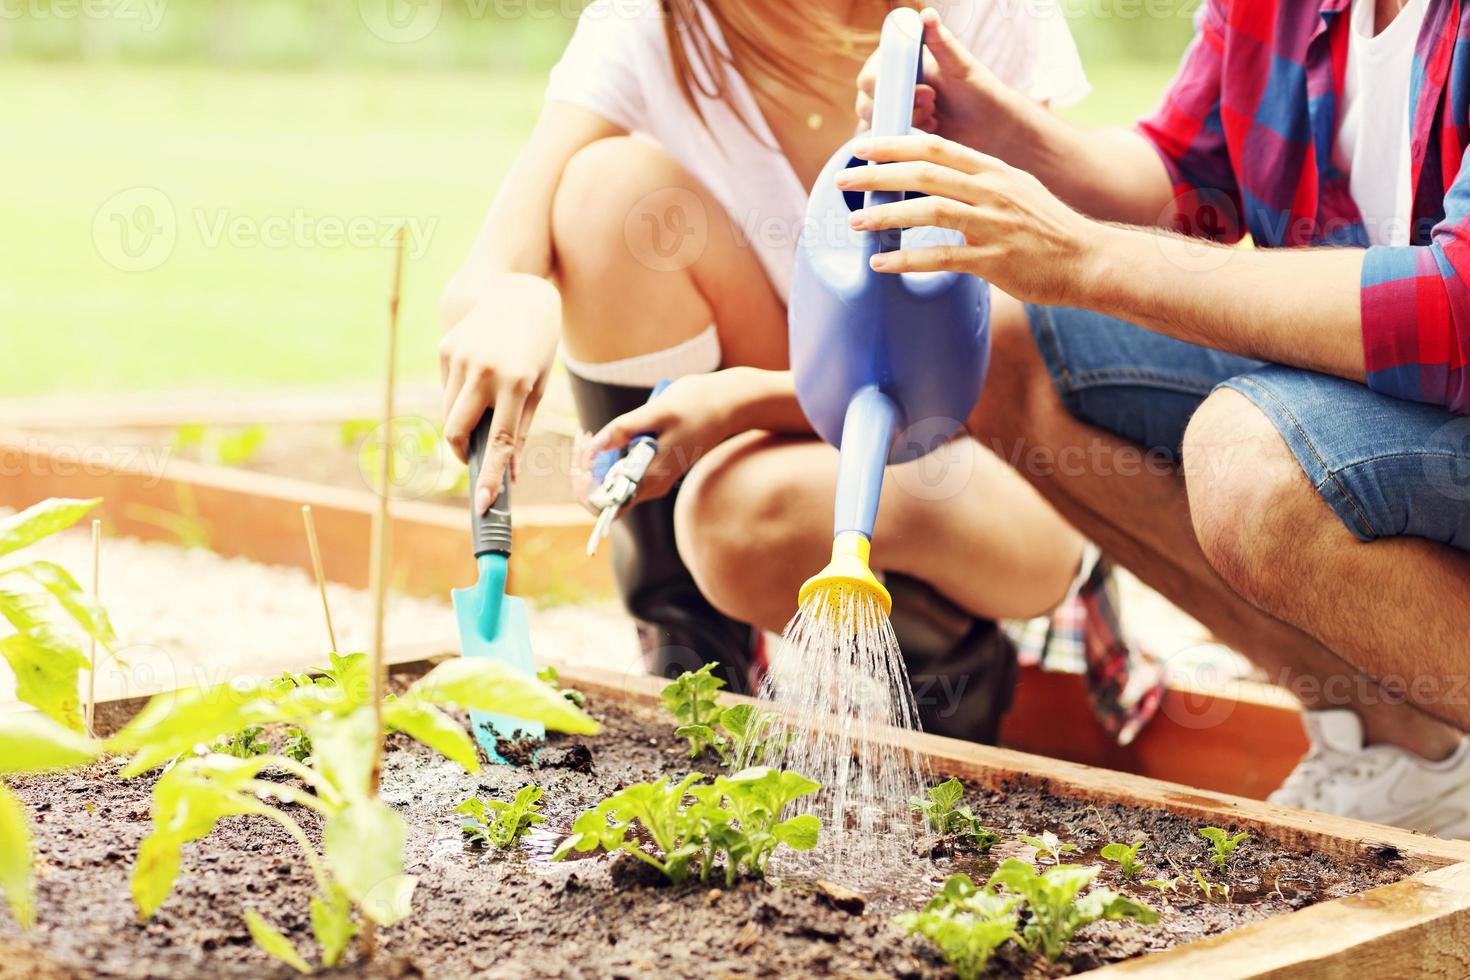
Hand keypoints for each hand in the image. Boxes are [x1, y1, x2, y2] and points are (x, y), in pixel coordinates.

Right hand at [438, 273, 560, 513]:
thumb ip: (521, 431)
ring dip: (463, 422)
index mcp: (516, 383)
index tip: (482, 504)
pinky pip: (446, 389)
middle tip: (474, 460)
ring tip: (485, 404)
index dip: (491, 476)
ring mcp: (460, 358)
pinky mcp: (445, 349)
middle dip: (462, 454)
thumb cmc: (537, 348)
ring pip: (449, 413)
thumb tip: (510, 475)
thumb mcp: (539, 387)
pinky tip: (478, 374)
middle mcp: (484, 371)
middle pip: (456, 431)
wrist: (519, 294)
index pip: (500, 441)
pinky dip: (459, 395)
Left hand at [584, 369, 758, 505]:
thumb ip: (624, 429)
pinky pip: (621, 469)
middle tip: (585, 438)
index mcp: (651, 479)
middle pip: (604, 494)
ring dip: (594, 462)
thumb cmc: (697, 405)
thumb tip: (592, 449)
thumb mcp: (658, 411)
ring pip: (611, 481)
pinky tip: (604, 435)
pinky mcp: (654, 464)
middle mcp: (651, 485)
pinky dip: (607, 456)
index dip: (586, 485)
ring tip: (590, 434)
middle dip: (586, 469)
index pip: (606, 504)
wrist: (728, 404)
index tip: (584, 455)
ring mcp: (653, 476)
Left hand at [838, 133, 1099, 307]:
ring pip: (929, 210)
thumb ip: (978, 183)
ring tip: (854, 222)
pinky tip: (880, 265)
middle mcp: (992, 191)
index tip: (861, 147)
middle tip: (842, 179)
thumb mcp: (1015, 191)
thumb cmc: (1048, 229)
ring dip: (886, 215)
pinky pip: (942, 257)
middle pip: (925, 172)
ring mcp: (994, 225)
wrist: (1089, 260)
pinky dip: (907, 260)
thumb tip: (938, 181)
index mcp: (993, 171)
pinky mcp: (995, 261)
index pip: (935, 146)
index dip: (894, 144)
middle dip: (877, 174)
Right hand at [854, 8, 1007, 147]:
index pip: (870, 77)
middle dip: (902, 109)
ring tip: (935, 119)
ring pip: (875, 127)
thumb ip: (940, 41)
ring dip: (906, 125)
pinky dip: (905, 142)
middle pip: (866, 105)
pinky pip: (885, 146)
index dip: (887, 87)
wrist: (990, 126)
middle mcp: (889, 88)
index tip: (922, 91)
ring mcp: (891, 114)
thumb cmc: (977, 90)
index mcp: (897, 64)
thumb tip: (927, 14)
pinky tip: (931, 133)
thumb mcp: (959, 64)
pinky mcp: (897, 137)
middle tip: (933, 104)